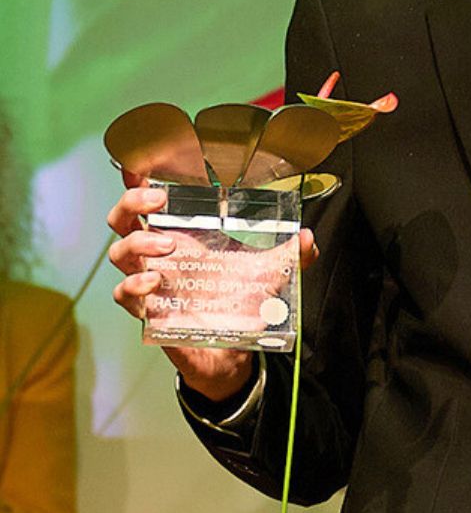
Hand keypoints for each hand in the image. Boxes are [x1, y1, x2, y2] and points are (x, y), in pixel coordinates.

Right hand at [108, 180, 318, 400]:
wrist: (234, 350)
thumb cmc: (240, 302)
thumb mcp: (270, 273)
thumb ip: (292, 255)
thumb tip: (308, 239)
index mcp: (185, 234)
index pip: (151, 201)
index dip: (137, 179)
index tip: (139, 162)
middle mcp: (161, 254)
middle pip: (122, 218)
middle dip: (133, 202)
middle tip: (159, 201)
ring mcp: (151, 281)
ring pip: (119, 253)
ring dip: (138, 244)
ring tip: (169, 248)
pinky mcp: (148, 311)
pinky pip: (122, 294)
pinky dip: (133, 286)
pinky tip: (153, 283)